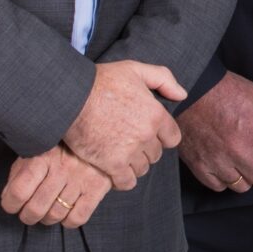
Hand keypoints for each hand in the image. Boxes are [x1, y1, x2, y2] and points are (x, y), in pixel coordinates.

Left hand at [1, 146, 111, 227]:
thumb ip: (19, 174)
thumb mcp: (34, 152)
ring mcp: (81, 178)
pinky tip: (65, 211)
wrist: (97, 135)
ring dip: (46, 219)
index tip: (11, 205)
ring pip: (56, 215)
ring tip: (46, 212)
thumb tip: (8, 198)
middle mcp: (62, 167)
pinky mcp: (97, 187)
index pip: (19, 191)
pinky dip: (67, 221)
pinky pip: (77, 218)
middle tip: (28, 213)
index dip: (10, 204)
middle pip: (36, 208)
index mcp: (42, 155)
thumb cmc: (58, 149)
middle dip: (27, 216)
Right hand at [63, 61, 186, 188]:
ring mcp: (130, 151)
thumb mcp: (135, 69)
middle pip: (156, 154)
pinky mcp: (112, 164)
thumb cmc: (101, 82)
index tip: (149, 133)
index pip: (173, 138)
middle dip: (145, 149)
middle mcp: (146, 135)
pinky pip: (127, 182)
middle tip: (129, 141)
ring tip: (120, 154)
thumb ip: (163, 79)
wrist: (70, 98)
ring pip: (142, 168)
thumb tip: (182, 95)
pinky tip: (115, 171)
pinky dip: (123, 179)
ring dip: (134, 164)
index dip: (162, 137)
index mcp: (155, 115)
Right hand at [177, 73, 252, 193]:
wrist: (187, 89)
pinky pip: (219, 186)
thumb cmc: (221, 89)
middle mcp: (236, 150)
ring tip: (240, 157)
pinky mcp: (199, 166)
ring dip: (245, 174)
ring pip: (243, 186)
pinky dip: (224, 178)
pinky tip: (224, 162)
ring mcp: (216, 161)